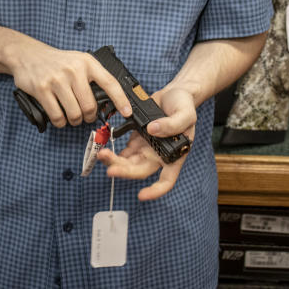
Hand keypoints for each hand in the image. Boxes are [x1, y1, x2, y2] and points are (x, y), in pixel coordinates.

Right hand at [8, 38, 131, 128]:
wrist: (29, 54)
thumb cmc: (58, 62)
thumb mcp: (79, 62)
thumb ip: (92, 78)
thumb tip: (110, 103)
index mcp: (87, 62)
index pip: (110, 83)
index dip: (121, 100)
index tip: (127, 112)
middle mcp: (74, 70)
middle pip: (90, 107)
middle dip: (88, 116)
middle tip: (84, 114)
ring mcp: (57, 79)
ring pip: (74, 114)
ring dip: (74, 120)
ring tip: (71, 114)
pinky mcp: (43, 89)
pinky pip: (57, 117)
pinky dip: (60, 122)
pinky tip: (59, 115)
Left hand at [97, 86, 195, 200]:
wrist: (174, 93)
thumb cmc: (184, 106)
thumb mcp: (186, 113)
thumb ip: (172, 124)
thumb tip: (152, 130)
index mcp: (174, 154)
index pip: (167, 180)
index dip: (155, 191)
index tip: (141, 195)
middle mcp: (159, 155)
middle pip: (140, 170)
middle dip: (124, 171)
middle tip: (110, 168)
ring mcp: (147, 147)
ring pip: (129, 162)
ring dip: (115, 161)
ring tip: (102, 154)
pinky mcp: (137, 138)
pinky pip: (125, 150)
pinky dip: (114, 151)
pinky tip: (105, 148)